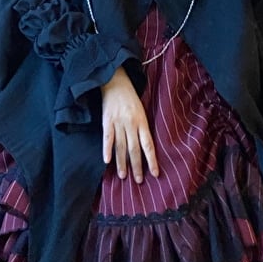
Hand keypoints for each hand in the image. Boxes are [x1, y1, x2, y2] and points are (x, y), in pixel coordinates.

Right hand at [100, 67, 158, 183]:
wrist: (116, 81)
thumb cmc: (130, 98)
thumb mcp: (141, 111)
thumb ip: (142, 128)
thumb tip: (145, 148)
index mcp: (142, 121)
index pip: (149, 145)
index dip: (152, 160)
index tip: (155, 174)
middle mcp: (131, 123)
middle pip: (135, 149)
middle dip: (137, 166)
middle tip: (138, 181)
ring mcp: (118, 122)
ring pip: (121, 146)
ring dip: (122, 162)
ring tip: (123, 176)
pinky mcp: (106, 120)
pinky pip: (107, 137)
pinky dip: (107, 149)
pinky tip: (107, 161)